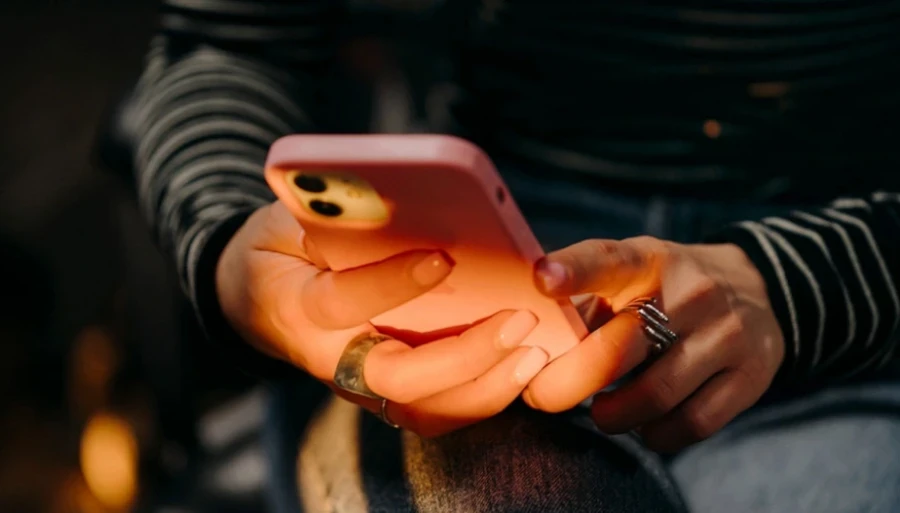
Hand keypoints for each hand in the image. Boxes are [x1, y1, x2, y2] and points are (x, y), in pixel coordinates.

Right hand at [216, 202, 547, 436]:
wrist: (256, 301)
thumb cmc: (282, 249)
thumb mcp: (289, 219)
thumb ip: (331, 211)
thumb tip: (392, 196)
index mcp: (297, 307)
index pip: (342, 304)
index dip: (391, 285)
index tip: (443, 257)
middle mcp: (330, 358)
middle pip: (399, 380)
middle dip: (464, 356)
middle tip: (518, 321)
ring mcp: (360, 385)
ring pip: (424, 411)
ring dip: (484, 388)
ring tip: (534, 353)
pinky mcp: (386, 395)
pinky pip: (436, 410)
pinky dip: (481, 395)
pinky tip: (520, 367)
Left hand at [524, 236, 784, 451]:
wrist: (760, 290)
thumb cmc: (666, 286)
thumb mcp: (632, 270)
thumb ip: (584, 295)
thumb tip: (520, 334)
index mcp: (648, 259)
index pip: (608, 259)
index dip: (573, 270)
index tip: (541, 279)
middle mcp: (690, 293)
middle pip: (619, 349)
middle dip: (566, 383)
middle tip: (541, 396)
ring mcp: (725, 335)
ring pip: (654, 396)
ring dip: (611, 416)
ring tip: (599, 413)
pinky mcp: (749, 376)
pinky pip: (690, 424)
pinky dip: (655, 434)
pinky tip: (643, 424)